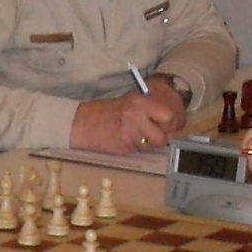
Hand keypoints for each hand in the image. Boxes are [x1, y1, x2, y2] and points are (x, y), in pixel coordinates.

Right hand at [71, 85, 187, 154]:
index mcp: (140, 101)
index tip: (167, 128)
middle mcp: (138, 114)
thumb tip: (169, 123)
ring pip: (154, 143)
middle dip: (163, 135)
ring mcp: (132, 130)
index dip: (170, 124)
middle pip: (166, 130)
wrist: (81, 123)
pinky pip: (140, 150)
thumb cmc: (105, 113)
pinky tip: (124, 141)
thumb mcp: (128, 104)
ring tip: (136, 138)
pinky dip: (135, 148)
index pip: (169, 115)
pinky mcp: (124, 144)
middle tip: (155, 136)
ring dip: (148, 144)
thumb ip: (148, 111)